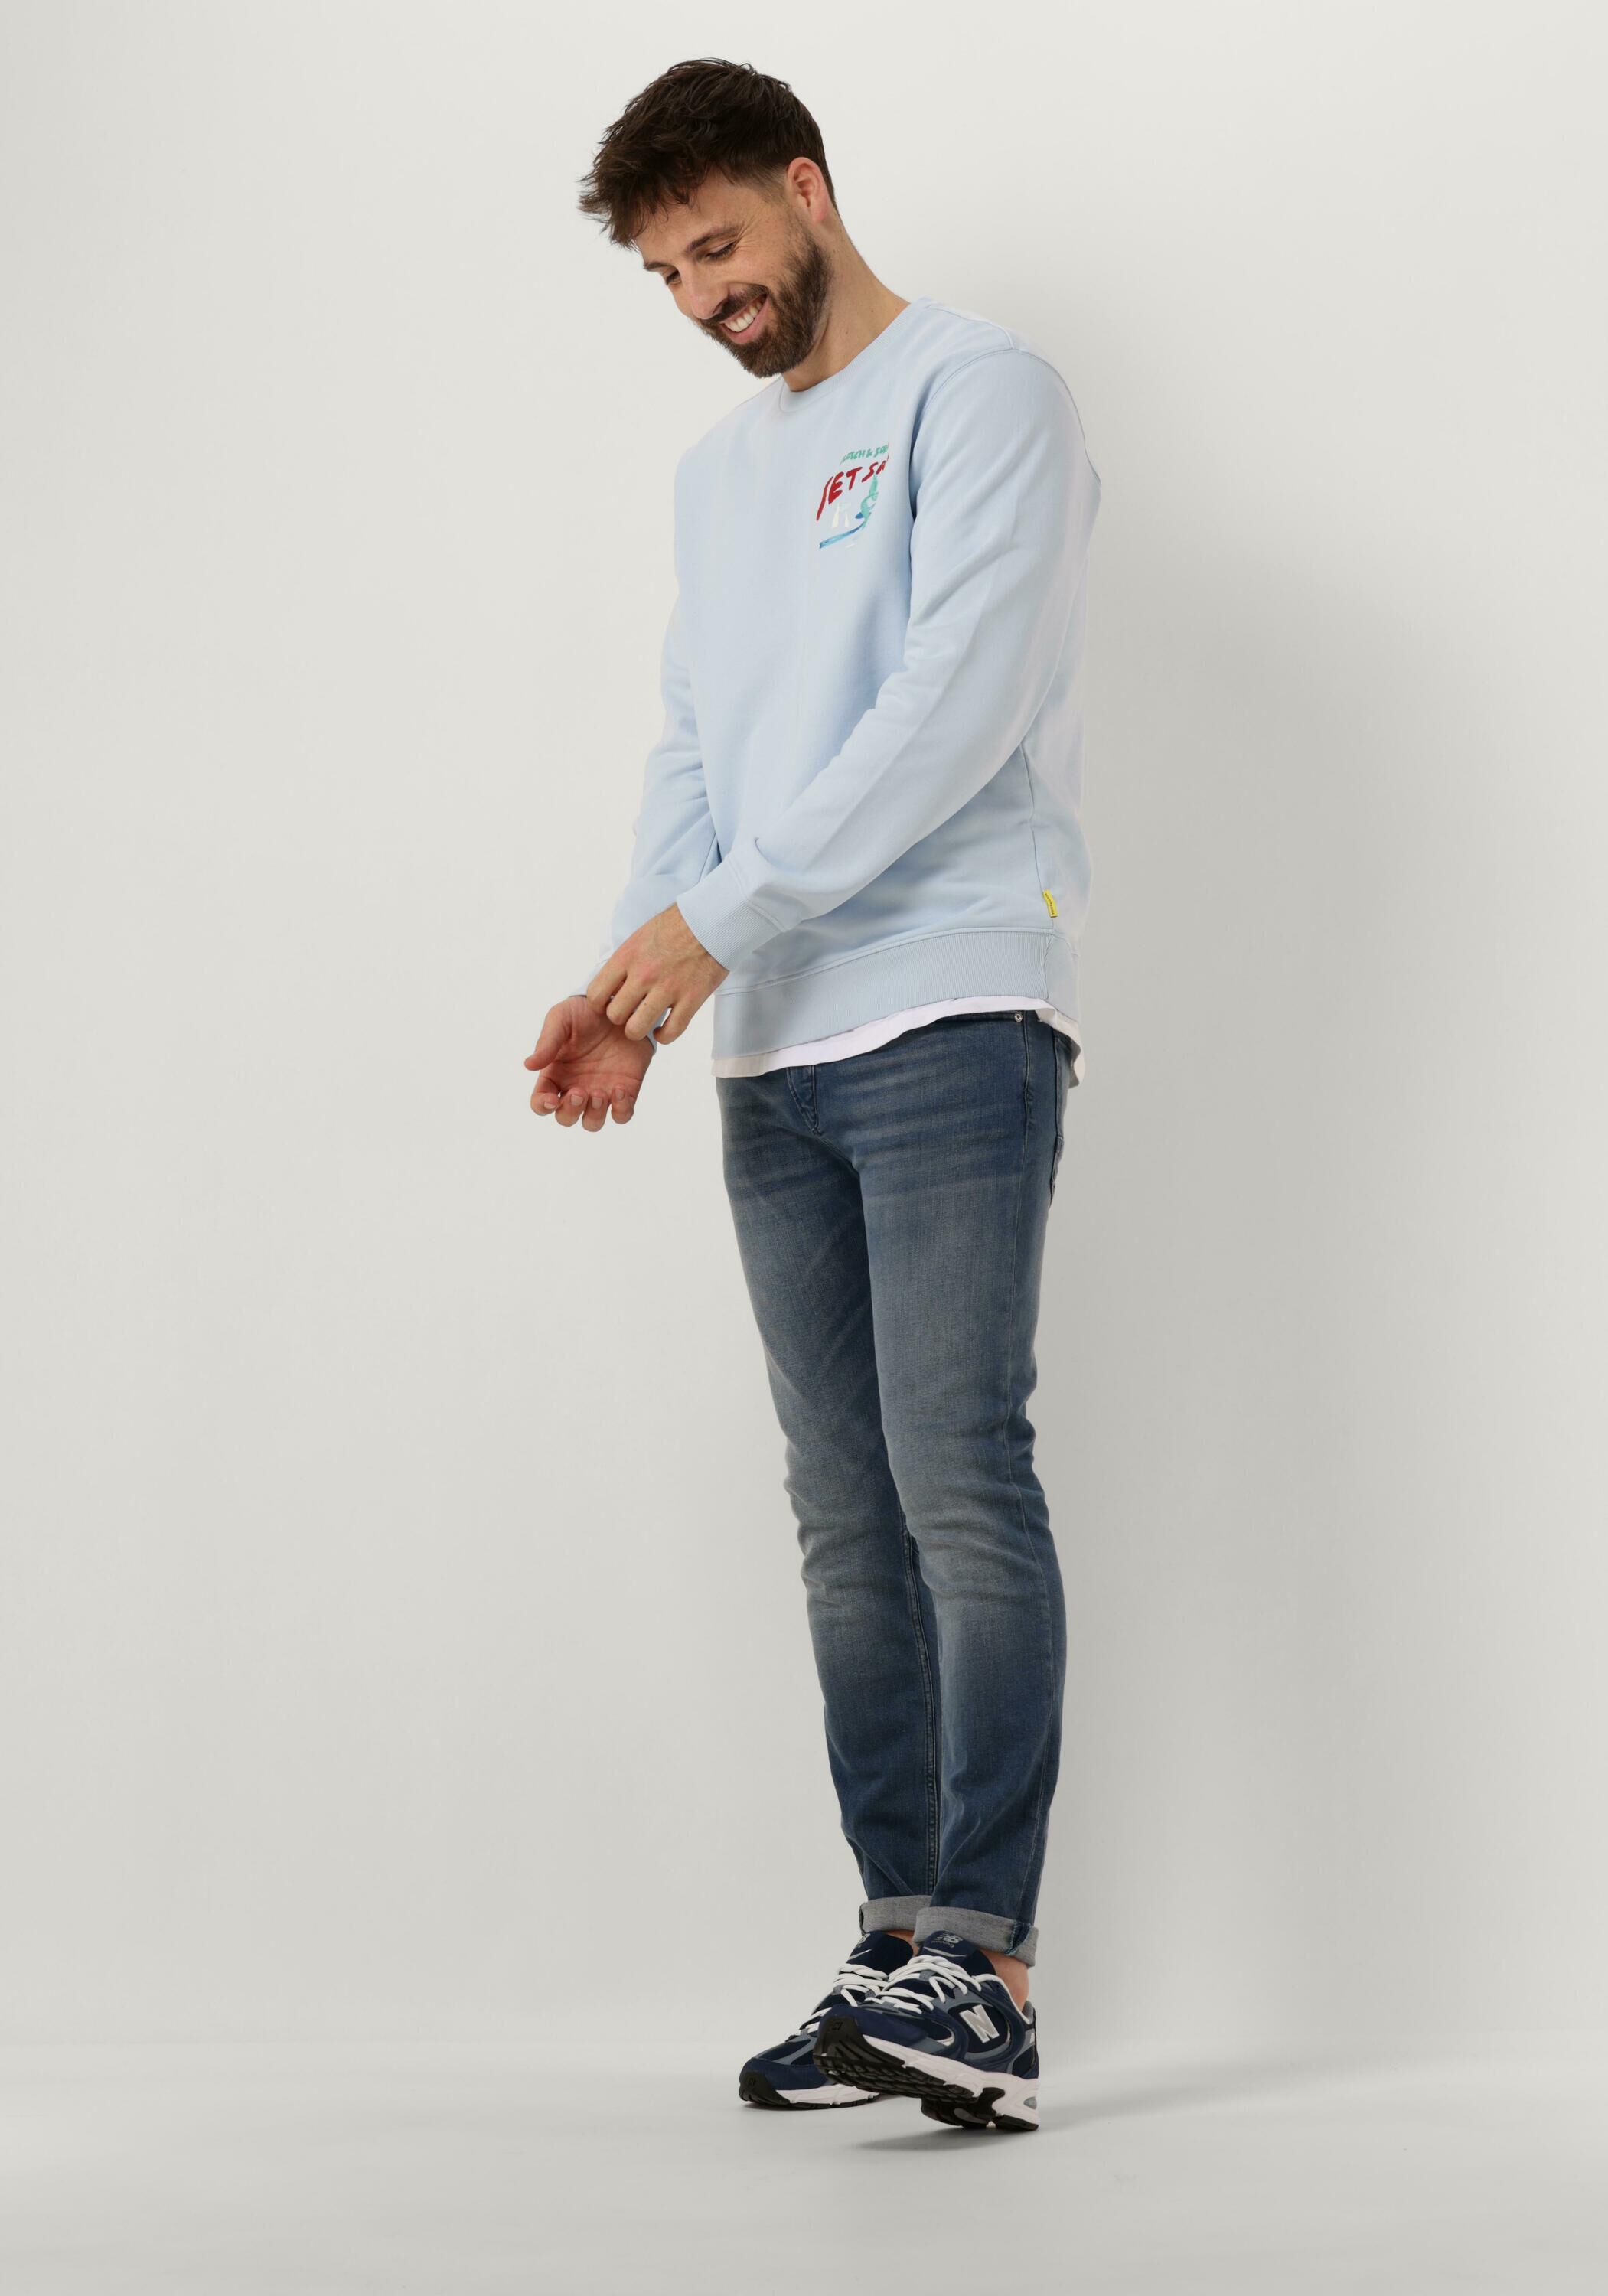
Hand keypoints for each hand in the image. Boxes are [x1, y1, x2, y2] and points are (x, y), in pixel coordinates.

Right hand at [525, 998, 653, 1130]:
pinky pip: (622, 1115)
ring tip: (599, 1093)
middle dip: (570, 1111)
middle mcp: (575, 1087)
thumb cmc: (584, 1011)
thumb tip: (528, 1065)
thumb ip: (547, 1042)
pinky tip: (620, 1090)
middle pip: (566, 1118)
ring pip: (593, 1122)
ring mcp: (601, 1091)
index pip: (541, 1102)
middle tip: (579, 1092)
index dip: (543, 1106)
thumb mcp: (561, 1019)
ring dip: (593, 1114)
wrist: (619, 1005)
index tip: (552, 1100)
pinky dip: (621, 1110)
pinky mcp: (626, 1091)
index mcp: (555, 1074)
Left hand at [584, 902, 727, 1045]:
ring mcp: (668, 989)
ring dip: (638, 1030)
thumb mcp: (639, 937)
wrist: (711, 921)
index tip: (608, 1003)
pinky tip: (663, 1030)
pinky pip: (671, 1032)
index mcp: (628, 957)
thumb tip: (612, 984)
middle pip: (615, 1015)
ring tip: (643, 1023)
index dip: (599, 1004)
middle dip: (619, 1017)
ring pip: (637, 1029)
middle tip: (629, 1012)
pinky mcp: (691, 999)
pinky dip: (664, 1036)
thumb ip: (624, 962)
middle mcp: (644, 975)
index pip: (596, 993)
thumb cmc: (676, 926)